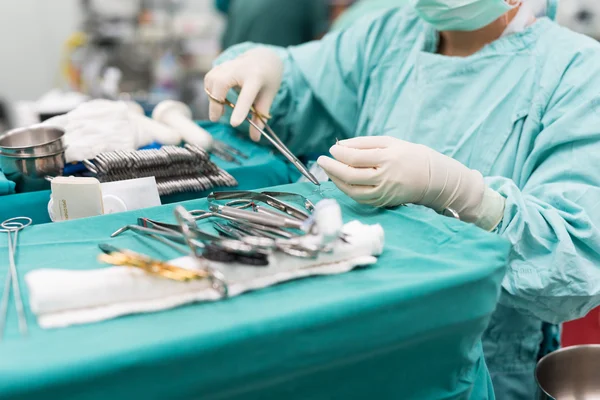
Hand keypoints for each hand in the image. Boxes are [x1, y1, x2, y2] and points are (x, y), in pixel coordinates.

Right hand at [204, 48, 283, 140]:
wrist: (264, 57)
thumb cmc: (267, 80)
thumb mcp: (268, 97)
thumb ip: (260, 117)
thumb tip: (255, 139)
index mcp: (256, 77)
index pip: (247, 95)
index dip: (240, 109)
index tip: (234, 124)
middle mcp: (241, 68)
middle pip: (221, 84)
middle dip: (216, 102)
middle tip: (217, 117)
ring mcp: (229, 64)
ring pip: (212, 80)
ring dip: (211, 97)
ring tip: (219, 108)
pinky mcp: (221, 64)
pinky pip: (209, 78)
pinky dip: (209, 90)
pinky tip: (216, 97)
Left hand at [317, 136, 504, 229]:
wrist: (432, 178)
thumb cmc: (408, 155)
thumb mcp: (389, 142)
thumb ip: (363, 143)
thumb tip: (340, 146)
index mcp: (388, 158)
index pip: (356, 158)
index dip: (340, 154)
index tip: (331, 149)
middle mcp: (385, 177)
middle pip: (351, 175)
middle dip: (332, 168)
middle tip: (321, 160)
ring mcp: (384, 192)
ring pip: (352, 190)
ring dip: (337, 180)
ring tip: (329, 170)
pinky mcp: (383, 202)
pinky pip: (359, 198)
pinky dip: (346, 190)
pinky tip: (340, 181)